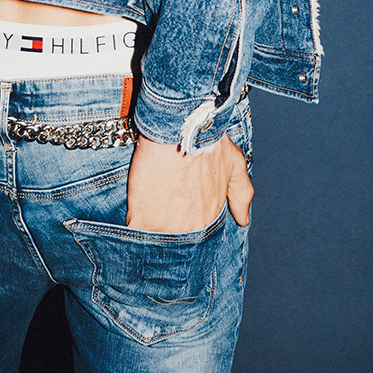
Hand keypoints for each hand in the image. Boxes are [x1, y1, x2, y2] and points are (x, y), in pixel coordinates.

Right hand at [126, 132, 252, 232]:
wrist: (179, 129)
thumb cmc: (208, 142)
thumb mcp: (233, 163)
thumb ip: (241, 192)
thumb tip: (243, 219)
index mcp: (211, 214)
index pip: (200, 234)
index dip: (187, 227)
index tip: (179, 222)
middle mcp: (194, 226)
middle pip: (179, 241)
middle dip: (169, 236)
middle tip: (160, 228)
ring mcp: (169, 226)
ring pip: (158, 242)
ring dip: (151, 239)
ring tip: (141, 235)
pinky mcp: (144, 220)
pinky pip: (136, 234)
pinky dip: (132, 232)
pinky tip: (128, 228)